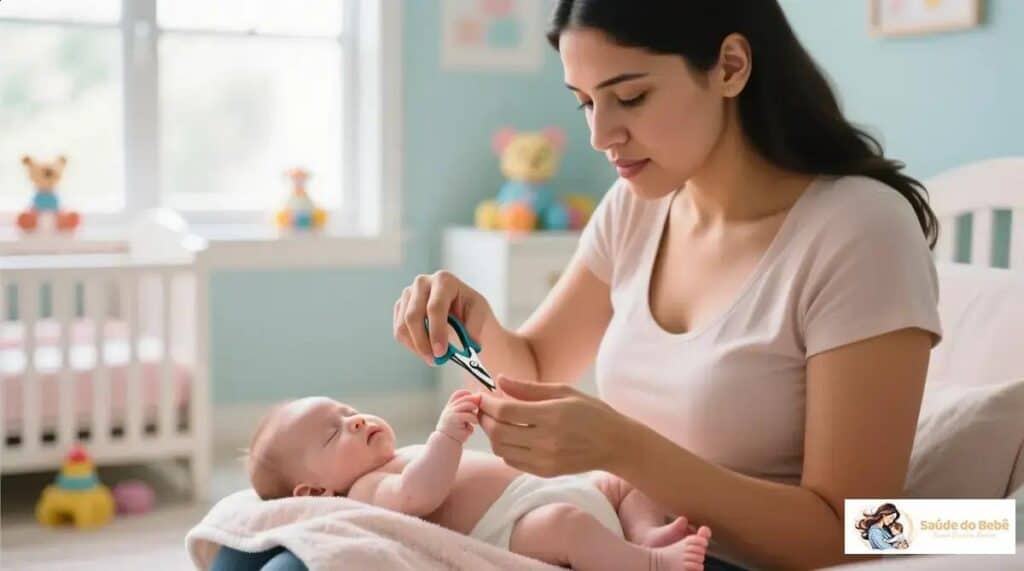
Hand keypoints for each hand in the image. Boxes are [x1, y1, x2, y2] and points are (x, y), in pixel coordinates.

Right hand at [393, 270, 495, 365]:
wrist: (461, 311)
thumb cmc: (471, 312)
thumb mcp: (480, 315)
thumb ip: (474, 327)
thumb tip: (469, 345)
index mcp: (444, 280)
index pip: (434, 307)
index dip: (437, 332)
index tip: (441, 352)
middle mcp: (422, 283)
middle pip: (413, 316)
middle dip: (423, 342)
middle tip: (435, 360)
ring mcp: (408, 294)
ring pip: (403, 326)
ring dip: (417, 347)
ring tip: (433, 359)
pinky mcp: (400, 308)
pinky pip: (399, 332)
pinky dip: (412, 346)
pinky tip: (426, 350)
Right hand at [436, 389, 481, 443]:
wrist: (445, 443)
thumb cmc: (453, 431)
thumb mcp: (456, 419)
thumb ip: (463, 410)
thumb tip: (477, 400)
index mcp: (449, 407)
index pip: (457, 394)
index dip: (467, 394)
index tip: (474, 400)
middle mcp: (449, 408)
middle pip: (465, 399)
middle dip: (474, 403)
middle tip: (477, 410)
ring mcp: (452, 413)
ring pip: (469, 406)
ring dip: (474, 413)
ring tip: (475, 421)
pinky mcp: (456, 419)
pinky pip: (470, 416)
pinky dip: (474, 420)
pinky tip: (472, 426)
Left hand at [478, 376, 639, 476]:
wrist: (615, 445)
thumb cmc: (592, 413)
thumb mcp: (564, 391)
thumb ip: (529, 388)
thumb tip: (500, 380)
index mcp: (551, 415)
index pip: (505, 411)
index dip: (487, 403)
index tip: (482, 395)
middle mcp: (546, 440)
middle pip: (498, 431)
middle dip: (484, 418)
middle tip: (483, 408)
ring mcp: (545, 459)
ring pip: (501, 448)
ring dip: (492, 434)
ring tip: (496, 421)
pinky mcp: (545, 472)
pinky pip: (512, 461)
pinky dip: (504, 448)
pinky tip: (511, 436)